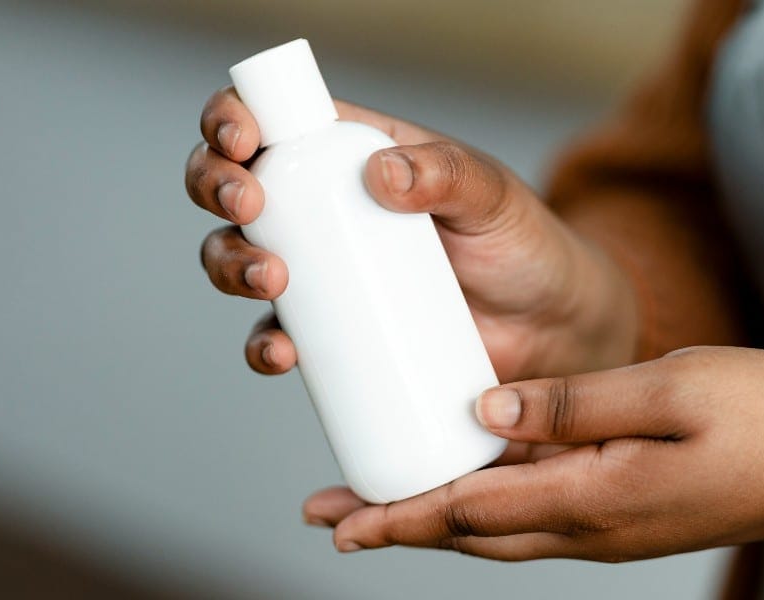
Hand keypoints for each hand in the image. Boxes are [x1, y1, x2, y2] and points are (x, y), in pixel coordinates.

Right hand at [185, 88, 637, 380]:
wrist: (549, 327)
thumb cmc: (523, 244)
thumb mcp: (493, 195)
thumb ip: (449, 172)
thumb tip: (382, 173)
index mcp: (352, 152)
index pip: (273, 117)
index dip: (233, 116)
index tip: (240, 140)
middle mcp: (325, 208)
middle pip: (235, 185)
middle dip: (215, 187)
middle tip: (248, 209)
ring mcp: (325, 273)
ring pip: (240, 258)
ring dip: (228, 265)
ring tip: (270, 280)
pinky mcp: (336, 333)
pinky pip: (278, 336)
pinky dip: (264, 346)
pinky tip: (281, 353)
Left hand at [305, 347, 763, 564]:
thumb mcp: (669, 391)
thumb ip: (573, 404)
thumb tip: (485, 405)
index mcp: (593, 495)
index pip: (471, 509)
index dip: (400, 512)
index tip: (340, 520)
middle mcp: (591, 527)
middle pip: (472, 533)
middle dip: (400, 526)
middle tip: (336, 523)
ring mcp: (610, 528)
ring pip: (500, 534)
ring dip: (437, 523)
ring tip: (385, 512)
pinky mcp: (626, 515)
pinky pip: (535, 521)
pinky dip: (486, 513)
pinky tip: (475, 492)